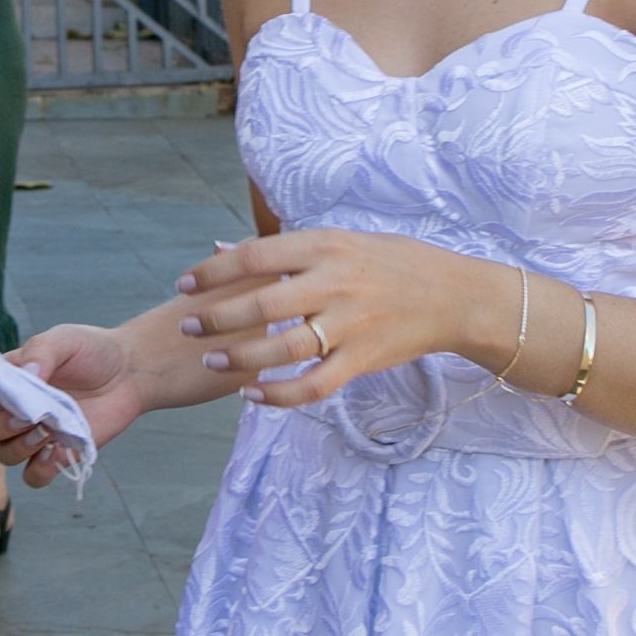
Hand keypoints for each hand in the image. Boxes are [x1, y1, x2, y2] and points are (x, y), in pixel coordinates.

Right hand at [0, 324, 149, 488]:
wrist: (129, 373)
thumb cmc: (90, 351)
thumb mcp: (63, 339)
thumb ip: (39, 352)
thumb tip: (25, 376)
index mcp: (3, 380)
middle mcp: (11, 409)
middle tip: (26, 414)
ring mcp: (32, 435)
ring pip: (2, 456)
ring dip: (18, 446)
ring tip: (47, 430)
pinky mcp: (56, 455)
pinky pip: (32, 477)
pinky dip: (41, 469)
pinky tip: (58, 451)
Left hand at [174, 227, 478, 407]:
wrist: (452, 295)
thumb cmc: (390, 261)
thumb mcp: (338, 240)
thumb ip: (281, 248)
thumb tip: (220, 249)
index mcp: (325, 246)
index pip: (255, 256)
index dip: (213, 272)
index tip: (184, 285)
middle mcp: (334, 283)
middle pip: (262, 304)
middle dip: (217, 317)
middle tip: (187, 326)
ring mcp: (350, 325)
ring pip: (283, 348)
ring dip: (240, 358)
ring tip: (211, 360)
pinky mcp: (362, 360)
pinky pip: (313, 385)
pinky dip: (279, 395)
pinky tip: (251, 395)